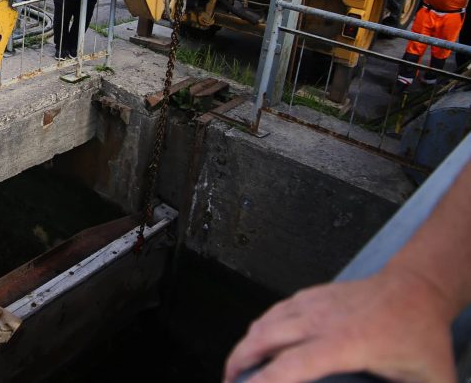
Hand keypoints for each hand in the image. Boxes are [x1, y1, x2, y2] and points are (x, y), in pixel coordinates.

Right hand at [223, 266, 456, 382]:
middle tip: (230, 382)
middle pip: (263, 339)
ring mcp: (313, 304)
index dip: (265, 381)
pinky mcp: (311, 295)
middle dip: (239, 362)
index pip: (292, 364)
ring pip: (264, 322)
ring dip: (245, 345)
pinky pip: (274, 311)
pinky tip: (257, 340)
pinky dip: (259, 328)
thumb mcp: (429, 378)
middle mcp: (321, 320)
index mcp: (346, 343)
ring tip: (237, 366)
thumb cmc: (420, 331)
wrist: (418, 286)